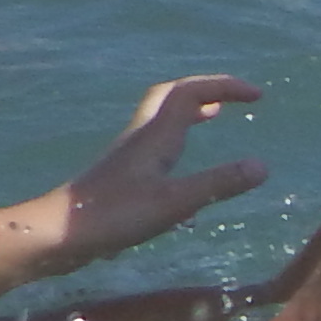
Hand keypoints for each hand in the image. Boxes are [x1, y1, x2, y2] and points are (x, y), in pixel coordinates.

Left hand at [44, 76, 271, 267]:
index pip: (191, 94)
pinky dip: (179, 135)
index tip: (257, 96)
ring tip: (214, 115)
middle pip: (171, 97)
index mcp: (156, 136)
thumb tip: (263, 166)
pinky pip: (157, 141)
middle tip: (234, 97)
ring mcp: (129, 155)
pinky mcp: (122, 174)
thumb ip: (219, 184)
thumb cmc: (114, 215)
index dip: (224, 87)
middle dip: (206, 90)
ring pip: (162, 118)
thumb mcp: (175, 202)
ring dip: (191, 110)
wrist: (57, 233)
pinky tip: (181, 158)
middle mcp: (141, 137)